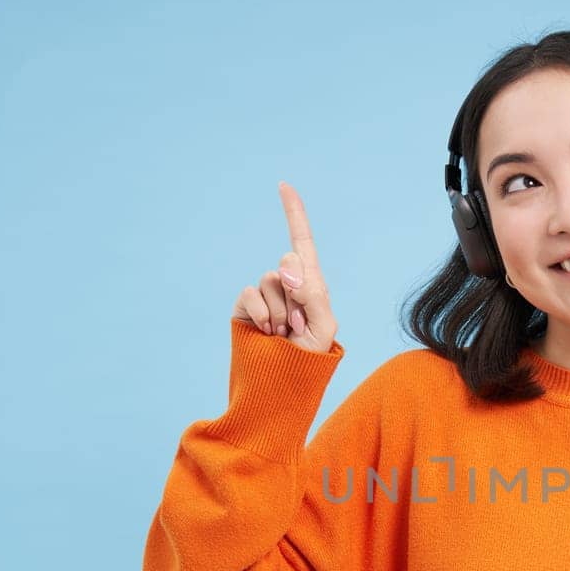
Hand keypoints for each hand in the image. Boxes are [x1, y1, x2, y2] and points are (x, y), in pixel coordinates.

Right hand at [232, 181, 339, 353]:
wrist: (282, 384)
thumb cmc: (309, 359)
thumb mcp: (324, 326)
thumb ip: (313, 293)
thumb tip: (286, 269)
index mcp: (311, 285)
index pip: (302, 243)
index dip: (294, 214)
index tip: (284, 186)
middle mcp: (287, 285)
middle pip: (288, 261)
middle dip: (298, 292)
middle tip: (300, 324)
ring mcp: (265, 295)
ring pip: (271, 280)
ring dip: (282, 311)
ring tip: (285, 334)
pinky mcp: (245, 306)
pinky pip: (251, 293)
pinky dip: (262, 313)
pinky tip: (267, 332)